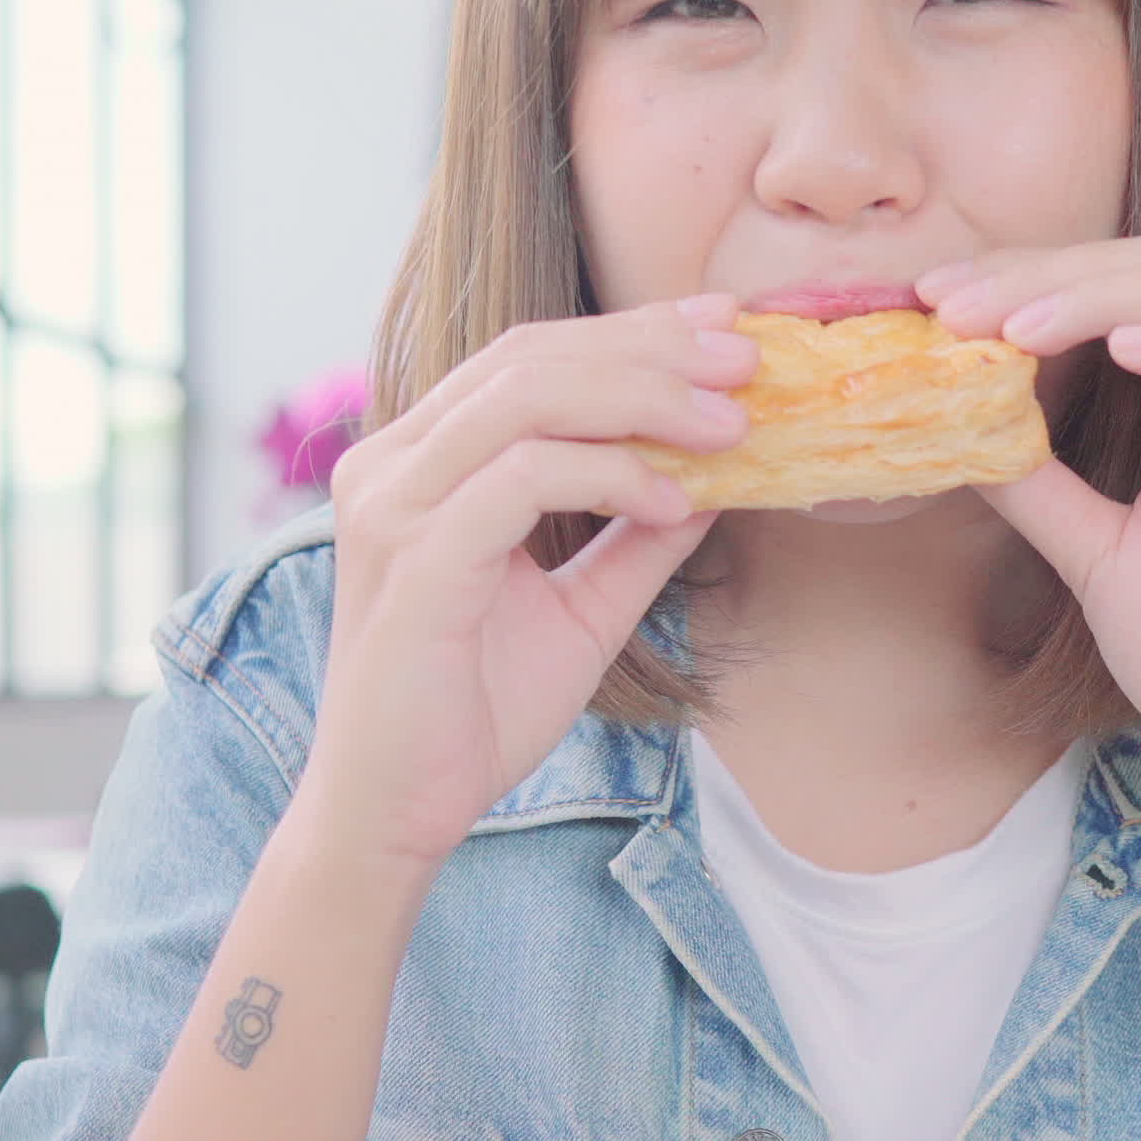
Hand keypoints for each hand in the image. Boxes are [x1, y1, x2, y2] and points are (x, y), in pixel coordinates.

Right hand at [300, 297, 751, 869]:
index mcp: (420, 460)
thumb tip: (715, 478)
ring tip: (729, 425)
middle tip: (747, 360)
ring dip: (643, 398)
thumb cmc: (473, 713)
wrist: (397, 811)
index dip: (632, 331)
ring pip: (527, 397)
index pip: (530, 357)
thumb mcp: (581, 608)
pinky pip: (524, 477)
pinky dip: (611, 475)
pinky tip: (676, 500)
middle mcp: (393, 463)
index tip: (725, 329)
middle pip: (531, 357)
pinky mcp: (416, 558)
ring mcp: (394, 505)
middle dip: (651, 349)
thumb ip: (637, 539)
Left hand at [926, 240, 1140, 810]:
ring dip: (1109, 295)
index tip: (936, 297)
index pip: (1119, 292)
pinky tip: (1123, 350)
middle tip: (955, 301)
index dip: (1027, 278)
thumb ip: (1036, 486)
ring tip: (1018, 325)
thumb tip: (953, 430)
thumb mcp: (1091, 552)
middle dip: (1052, 272)